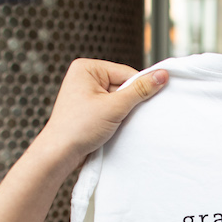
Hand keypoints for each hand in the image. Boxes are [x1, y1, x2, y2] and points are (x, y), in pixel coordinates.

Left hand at [35, 58, 167, 169]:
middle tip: (126, 116)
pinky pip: (110, 108)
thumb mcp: (114, 107)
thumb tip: (161, 75)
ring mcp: (85, 94)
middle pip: (122, 86)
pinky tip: (113, 127)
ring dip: (123, 112)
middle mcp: (84, 78)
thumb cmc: (78, 128)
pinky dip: (116, 118)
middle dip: (128, 102)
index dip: (138, 88)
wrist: (59, 153)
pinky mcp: (88, 109)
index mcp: (86, 68)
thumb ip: (140, 90)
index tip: (149, 101)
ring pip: (118, 99)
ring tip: (116, 124)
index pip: (125, 73)